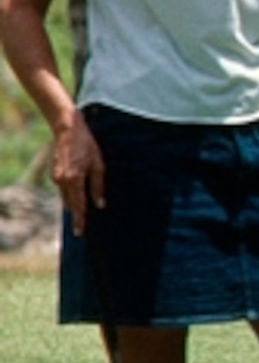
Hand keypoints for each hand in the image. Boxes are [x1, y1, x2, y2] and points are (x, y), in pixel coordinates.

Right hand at [49, 114, 102, 230]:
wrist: (68, 130)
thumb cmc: (87, 146)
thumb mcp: (98, 165)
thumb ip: (98, 186)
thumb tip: (100, 205)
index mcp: (74, 179)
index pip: (78, 205)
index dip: (80, 219)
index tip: (80, 232)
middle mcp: (62, 180)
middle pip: (70, 203)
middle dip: (76, 215)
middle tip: (80, 229)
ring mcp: (55, 177)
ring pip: (65, 197)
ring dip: (73, 204)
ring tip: (80, 215)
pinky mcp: (54, 173)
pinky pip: (62, 188)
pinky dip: (69, 194)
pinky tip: (76, 197)